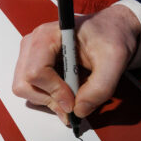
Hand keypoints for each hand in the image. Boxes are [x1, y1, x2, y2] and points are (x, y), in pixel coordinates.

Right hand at [12, 4, 140, 121]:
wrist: (112, 29)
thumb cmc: (112, 36)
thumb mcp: (115, 60)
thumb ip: (100, 88)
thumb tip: (79, 111)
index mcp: (47, 36)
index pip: (36, 72)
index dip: (55, 91)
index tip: (73, 101)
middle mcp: (32, 44)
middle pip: (24, 84)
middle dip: (49, 99)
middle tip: (72, 104)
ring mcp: (29, 55)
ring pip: (24, 89)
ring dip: (48, 100)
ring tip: (71, 96)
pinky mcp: (32, 64)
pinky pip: (30, 89)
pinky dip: (47, 97)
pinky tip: (66, 91)